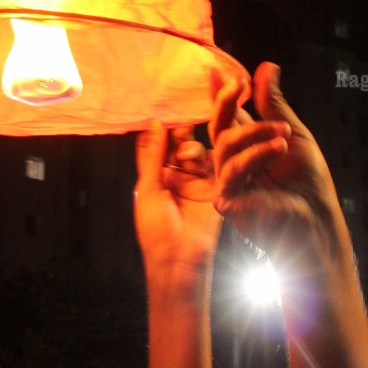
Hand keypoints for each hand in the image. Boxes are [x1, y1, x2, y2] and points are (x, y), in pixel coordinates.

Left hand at [133, 106, 224, 277]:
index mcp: (158, 175)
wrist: (180, 260)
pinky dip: (214, 154)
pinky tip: (212, 147)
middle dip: (181, 130)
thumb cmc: (156, 229)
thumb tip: (154, 123)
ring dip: (193, 146)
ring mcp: (199, 180)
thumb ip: (153, 156)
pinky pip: (218, 165)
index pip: (161, 144)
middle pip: (182, 144)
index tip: (165, 107)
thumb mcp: (148, 189)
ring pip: (199, 151)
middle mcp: (179, 174)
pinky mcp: (218, 187)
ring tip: (187, 150)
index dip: (163, 127)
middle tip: (182, 120)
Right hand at [209, 63, 338, 256]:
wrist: (316, 218)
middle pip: (218, 128)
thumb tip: (266, 67)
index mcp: (247, 148)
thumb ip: (273, 103)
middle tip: (237, 84)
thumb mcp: (293, 133)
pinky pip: (233, 168)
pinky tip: (279, 147)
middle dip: (224, 103)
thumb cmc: (308, 182)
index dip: (221, 95)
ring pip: (226, 144)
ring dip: (256, 132)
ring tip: (284, 133)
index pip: (228, 118)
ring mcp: (226, 182)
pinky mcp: (225, 199)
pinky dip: (257, 153)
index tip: (216, 72)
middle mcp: (232, 164)